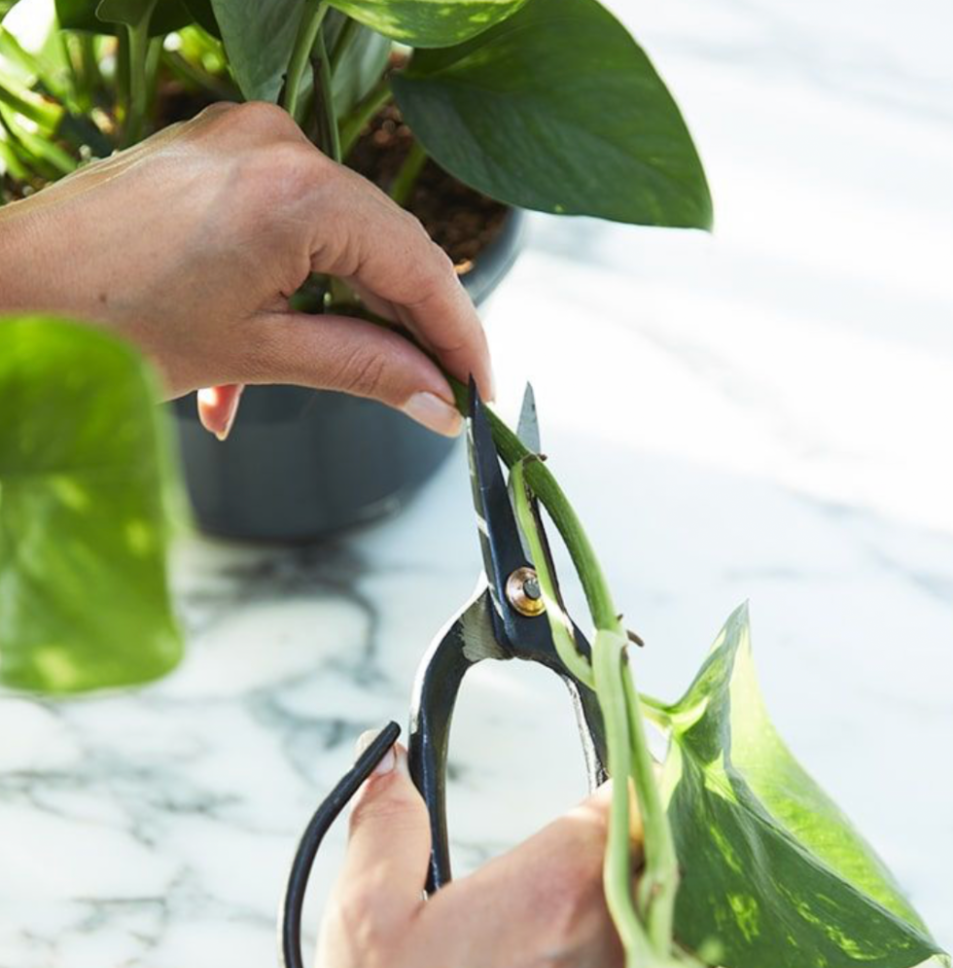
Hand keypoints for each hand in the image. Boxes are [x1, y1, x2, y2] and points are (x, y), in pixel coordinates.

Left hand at [0, 102, 490, 438]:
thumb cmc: (107, 323)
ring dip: (351, 314)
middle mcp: (281, 143)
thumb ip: (366, 370)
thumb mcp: (258, 354)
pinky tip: (285, 345)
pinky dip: (305, 283)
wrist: (8, 287)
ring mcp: (250, 138)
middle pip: (388, 245)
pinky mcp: (226, 149)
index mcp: (296, 191)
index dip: (460, 335)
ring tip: (354, 381)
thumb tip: (438, 400)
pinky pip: (298, 217)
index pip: (419, 265)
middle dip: (412, 328)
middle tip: (436, 392)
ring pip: (344, 234)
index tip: (478, 388)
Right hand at [309, 738, 690, 967]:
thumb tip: (392, 764)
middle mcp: (612, 944)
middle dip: (631, 830)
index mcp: (555, 890)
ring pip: (664, 915)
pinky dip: (643, 953)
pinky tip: (595, 957)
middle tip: (599, 819)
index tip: (626, 756)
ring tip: (599, 886)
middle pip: (655, 854)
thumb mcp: (364, 919)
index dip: (631, 770)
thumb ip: (386, 823)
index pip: (631, 799)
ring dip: (641, 892)